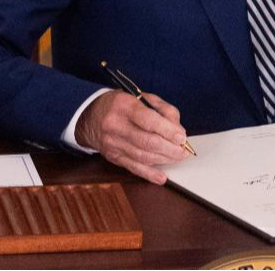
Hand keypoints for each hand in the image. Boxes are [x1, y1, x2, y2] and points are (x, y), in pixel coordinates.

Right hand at [75, 90, 190, 184]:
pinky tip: (162, 176)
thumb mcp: (142, 97)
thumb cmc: (122, 105)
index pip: (148, 120)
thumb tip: (178, 130)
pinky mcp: (112, 157)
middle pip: (146, 141)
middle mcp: (115, 125)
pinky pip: (133, 167)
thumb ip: (163, 110)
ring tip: (177, 157)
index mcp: (124, 106)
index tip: (182, 137)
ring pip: (142, 156)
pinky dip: (149, 174)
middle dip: (170, 149)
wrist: (91, 115)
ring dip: (164, 159)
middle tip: (183, 151)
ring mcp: (112, 143)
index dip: (167, 131)